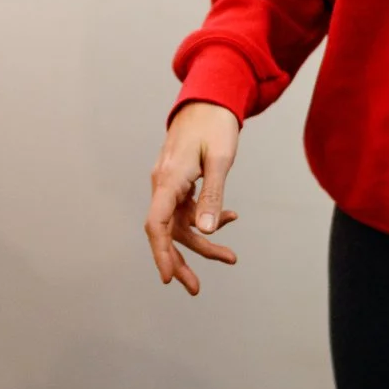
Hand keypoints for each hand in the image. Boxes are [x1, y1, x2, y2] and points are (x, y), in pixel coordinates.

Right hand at [145, 101, 241, 296]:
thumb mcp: (220, 161)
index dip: (160, 253)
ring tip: (231, 258)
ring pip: (179, 224)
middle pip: (164, 231)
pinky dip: (207, 219)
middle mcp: (163, 184)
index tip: (168, 278)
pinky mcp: (179, 182)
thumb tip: (206, 231)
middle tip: (195, 289)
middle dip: (180, 260)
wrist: (210, 99)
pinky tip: (231, 219)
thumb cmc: (215, 126)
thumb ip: (212, 197)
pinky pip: (187, 210)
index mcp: (168, 179)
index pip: (156, 224)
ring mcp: (169, 184)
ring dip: (203, 242)